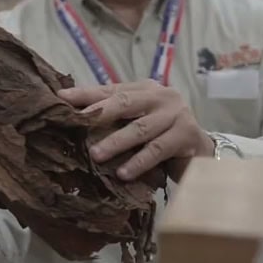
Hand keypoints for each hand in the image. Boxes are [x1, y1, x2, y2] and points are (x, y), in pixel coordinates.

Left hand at [58, 80, 214, 182]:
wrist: (202, 153)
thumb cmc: (160, 135)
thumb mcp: (135, 121)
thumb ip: (111, 114)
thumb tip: (71, 112)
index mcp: (144, 88)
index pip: (110, 89)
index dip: (85, 94)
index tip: (61, 97)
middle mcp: (161, 96)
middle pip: (125, 103)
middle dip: (98, 114)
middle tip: (77, 124)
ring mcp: (176, 115)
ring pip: (140, 129)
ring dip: (116, 143)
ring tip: (95, 155)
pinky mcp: (187, 136)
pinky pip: (157, 151)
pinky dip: (138, 162)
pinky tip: (122, 173)